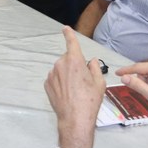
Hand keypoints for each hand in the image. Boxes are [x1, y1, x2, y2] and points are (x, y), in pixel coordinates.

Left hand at [45, 26, 105, 147]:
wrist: (75, 118)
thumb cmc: (90, 100)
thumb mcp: (99, 83)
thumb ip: (95, 68)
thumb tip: (91, 61)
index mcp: (75, 61)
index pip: (71, 43)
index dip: (69, 34)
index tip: (65, 29)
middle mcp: (61, 64)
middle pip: (68, 59)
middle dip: (75, 65)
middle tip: (83, 80)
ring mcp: (52, 74)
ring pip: (61, 69)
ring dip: (67, 74)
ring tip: (76, 90)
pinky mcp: (47, 84)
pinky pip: (55, 78)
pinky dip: (61, 83)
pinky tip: (68, 94)